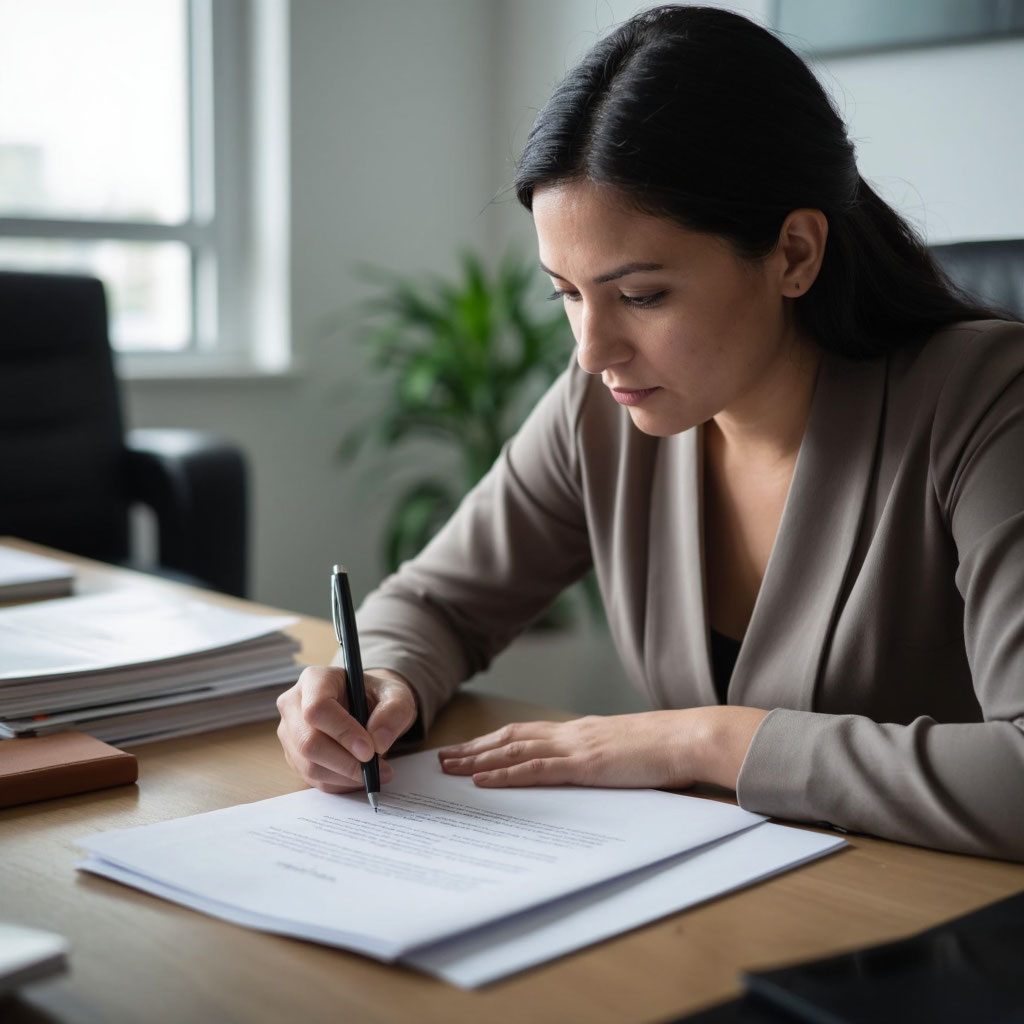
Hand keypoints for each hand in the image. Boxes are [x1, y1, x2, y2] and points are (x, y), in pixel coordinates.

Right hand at [276, 665, 417, 792]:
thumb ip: (393, 712)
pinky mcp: (294, 756)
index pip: (318, 708)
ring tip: (376, 773)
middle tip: (376, 768)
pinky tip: (360, 776)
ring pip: (309, 765)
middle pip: (308, 741)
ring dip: (345, 776)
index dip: (342, 732)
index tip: (369, 750)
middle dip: (345, 762)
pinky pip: (314, 779)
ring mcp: (290, 732)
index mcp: (315, 679)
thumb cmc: (377, 697)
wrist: (367, 707)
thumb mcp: (397, 696)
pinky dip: (340, 783)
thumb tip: (378, 742)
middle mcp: (294, 704)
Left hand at [437, 707, 768, 790]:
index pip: (527, 732)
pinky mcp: (584, 765)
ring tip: (450, 769)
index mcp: (581, 731)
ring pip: (514, 750)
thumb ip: (605, 759)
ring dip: (478, 760)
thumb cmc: (668, 748)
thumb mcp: (628, 752)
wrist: (690, 737)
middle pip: (510, 737)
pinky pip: (535, 770)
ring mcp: (576, 747)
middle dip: (475, 748)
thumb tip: (595, 771)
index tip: (470, 748)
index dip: (494, 740)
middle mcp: (571, 733)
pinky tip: (483, 780)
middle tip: (443, 758)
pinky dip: (505, 774)